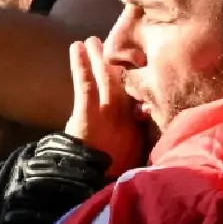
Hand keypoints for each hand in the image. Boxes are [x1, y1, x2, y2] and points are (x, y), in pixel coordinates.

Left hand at [66, 37, 146, 175]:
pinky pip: (85, 83)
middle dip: (119, 63)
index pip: (142, 98)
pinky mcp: (87, 113)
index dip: (139, 82)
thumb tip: (145, 111)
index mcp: (138, 127)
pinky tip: (77, 46)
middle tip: (115, 43)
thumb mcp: (134, 155)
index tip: (139, 66)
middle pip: (124, 84)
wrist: (93, 183)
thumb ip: (140, 134)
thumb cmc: (113, 173)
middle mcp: (126, 116)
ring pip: (105, 78)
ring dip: (98, 58)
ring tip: (92, 40)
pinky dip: (81, 64)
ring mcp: (107, 112)